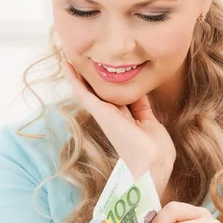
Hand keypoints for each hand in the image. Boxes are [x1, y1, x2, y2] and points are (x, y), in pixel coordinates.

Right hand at [63, 61, 175, 199]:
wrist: (153, 165)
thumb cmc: (155, 151)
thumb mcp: (150, 122)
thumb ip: (142, 107)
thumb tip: (138, 91)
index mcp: (124, 119)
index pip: (114, 96)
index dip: (108, 82)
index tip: (102, 67)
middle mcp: (112, 117)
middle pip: (97, 92)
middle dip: (89, 77)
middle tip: (79, 58)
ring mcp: (105, 115)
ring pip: (86, 91)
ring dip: (77, 75)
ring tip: (68, 57)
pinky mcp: (102, 113)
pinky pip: (83, 93)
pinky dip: (75, 79)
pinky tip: (67, 66)